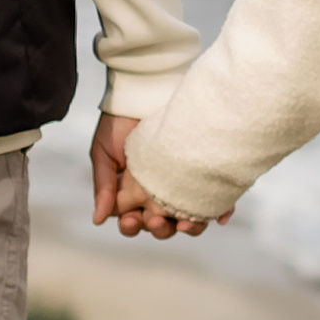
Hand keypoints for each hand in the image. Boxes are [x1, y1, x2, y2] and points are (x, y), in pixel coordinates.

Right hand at [90, 111, 227, 239]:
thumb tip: (98, 220)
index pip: (134, 221)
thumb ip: (103, 185)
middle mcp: (159, 192)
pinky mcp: (204, 172)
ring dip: (190, 227)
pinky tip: (220, 216)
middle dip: (160, 229)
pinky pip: (217, 198)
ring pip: (190, 218)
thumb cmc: (119, 121)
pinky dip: (220, 210)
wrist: (145, 90)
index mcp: (133, 193)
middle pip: (163, 225)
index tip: (131, 220)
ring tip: (186, 224)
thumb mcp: (104, 152)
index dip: (132, 226)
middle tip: (157, 220)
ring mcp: (183, 184)